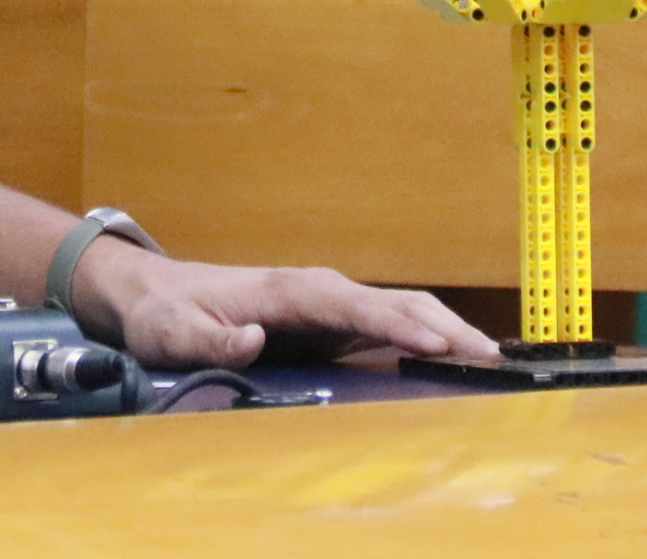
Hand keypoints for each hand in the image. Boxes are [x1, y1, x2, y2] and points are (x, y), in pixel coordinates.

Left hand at [66, 240, 501, 369]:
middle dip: (443, 326)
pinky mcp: (329, 323)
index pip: (353, 305)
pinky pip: (386, 326)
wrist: (155, 293)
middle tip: (491, 356)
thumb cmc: (165, 312)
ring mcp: (327, 305)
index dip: (396, 324)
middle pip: (392, 303)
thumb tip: (252, 340)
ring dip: (444, 329)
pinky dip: (424, 336)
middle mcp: (316, 290)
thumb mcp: (172, 332)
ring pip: (398, 310)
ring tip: (489, 357)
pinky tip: (452, 356)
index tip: (437, 345)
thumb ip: (211, 338)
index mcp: (286, 289)